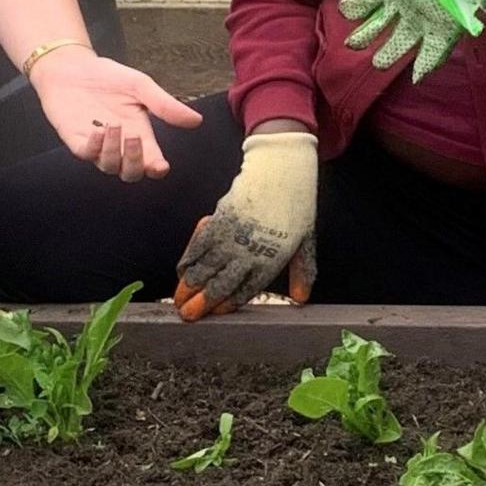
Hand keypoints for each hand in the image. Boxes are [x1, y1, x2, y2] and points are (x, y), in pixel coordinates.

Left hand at [29, 46, 203, 181]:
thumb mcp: (140, 86)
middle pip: (132, 173)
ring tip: (113, 124)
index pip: (151, 161)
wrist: (72, 67)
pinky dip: (94, 147)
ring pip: (110, 167)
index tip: (160, 166)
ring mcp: (97, 145)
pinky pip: (87, 155)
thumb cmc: (107, 77)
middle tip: (134, 136)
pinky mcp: (76, 141)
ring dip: (114, 150)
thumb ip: (165, 105)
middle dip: (136, 161)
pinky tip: (97, 130)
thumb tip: (197, 120)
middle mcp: (119, 145)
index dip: (156, 168)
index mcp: (139, 133)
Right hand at [173, 130, 318, 320]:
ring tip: (178, 299)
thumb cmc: (296, 205)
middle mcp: (248, 253)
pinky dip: (187, 259)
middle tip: (186, 314)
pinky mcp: (218, 220)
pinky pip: (197, 245)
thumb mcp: (307, 241)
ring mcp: (231, 237)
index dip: (226, 305)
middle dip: (200, 303)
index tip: (213, 313)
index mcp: (270, 261)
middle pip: (219, 285)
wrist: (280, 171)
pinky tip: (181, 270)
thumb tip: (302, 298)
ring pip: (204, 268)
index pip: (244, 292)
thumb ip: (303, 271)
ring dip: (188, 285)